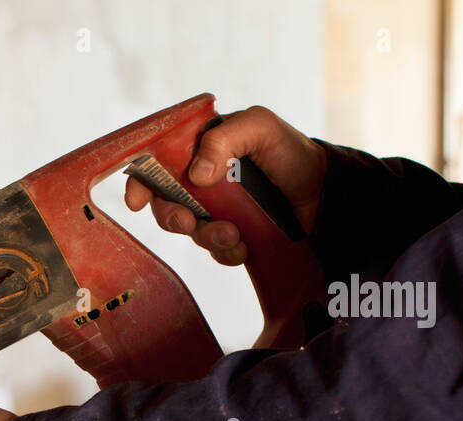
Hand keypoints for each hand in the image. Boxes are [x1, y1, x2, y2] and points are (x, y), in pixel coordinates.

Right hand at [124, 104, 327, 265]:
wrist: (325, 193)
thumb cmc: (290, 152)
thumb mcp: (260, 127)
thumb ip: (225, 139)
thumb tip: (196, 175)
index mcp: (200, 149)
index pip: (156, 163)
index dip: (139, 182)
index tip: (137, 201)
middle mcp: (200, 182)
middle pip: (164, 203)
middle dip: (170, 217)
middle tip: (188, 223)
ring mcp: (214, 211)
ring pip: (188, 231)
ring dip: (205, 236)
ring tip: (233, 235)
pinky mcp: (230, 237)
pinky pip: (213, 251)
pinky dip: (224, 252)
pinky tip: (244, 247)